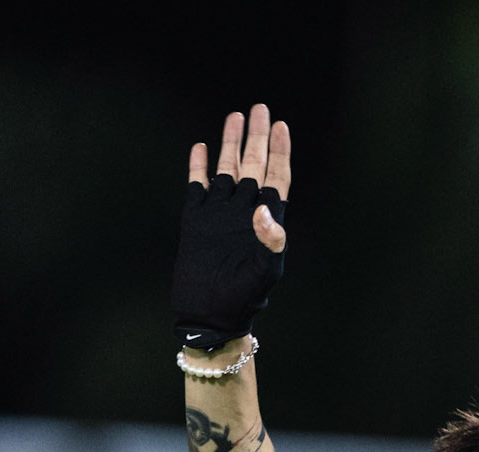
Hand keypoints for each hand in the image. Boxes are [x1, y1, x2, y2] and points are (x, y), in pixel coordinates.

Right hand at [174, 105, 291, 349]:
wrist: (209, 315)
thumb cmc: (243, 300)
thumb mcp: (264, 272)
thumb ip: (271, 240)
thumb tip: (265, 208)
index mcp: (266, 221)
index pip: (276, 177)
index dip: (280, 152)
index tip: (281, 126)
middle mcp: (243, 211)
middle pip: (253, 164)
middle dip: (257, 137)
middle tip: (260, 108)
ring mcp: (220, 213)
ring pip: (227, 169)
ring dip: (230, 143)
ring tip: (235, 117)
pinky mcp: (196, 219)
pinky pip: (198, 185)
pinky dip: (199, 166)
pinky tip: (201, 147)